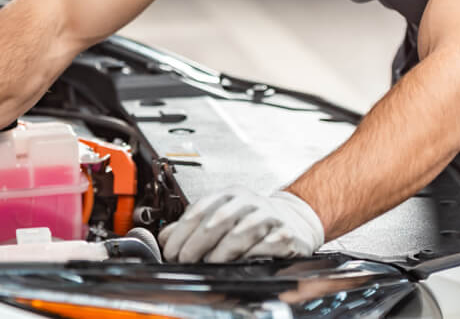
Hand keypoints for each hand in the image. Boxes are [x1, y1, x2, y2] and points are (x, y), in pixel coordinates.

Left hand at [158, 186, 323, 262]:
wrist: (295, 220)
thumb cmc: (253, 220)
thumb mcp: (222, 216)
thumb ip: (193, 226)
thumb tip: (164, 237)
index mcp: (229, 195)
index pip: (200, 209)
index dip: (182, 231)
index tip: (171, 251)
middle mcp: (248, 202)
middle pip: (218, 219)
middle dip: (197, 242)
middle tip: (186, 260)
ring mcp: (268, 216)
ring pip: (241, 231)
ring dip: (222, 251)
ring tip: (211, 263)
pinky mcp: (286, 234)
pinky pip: (267, 244)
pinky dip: (252, 254)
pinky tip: (242, 263)